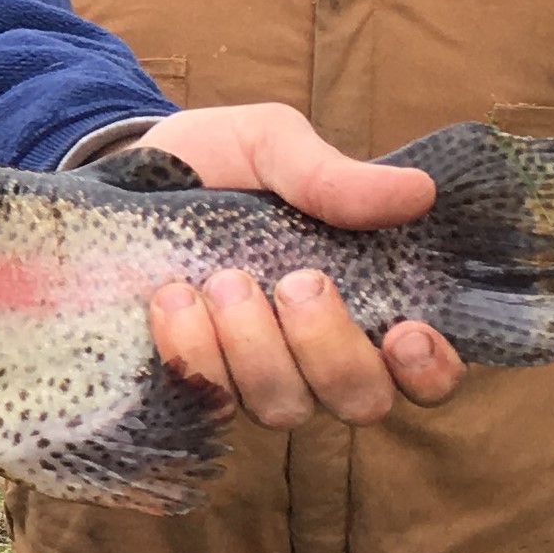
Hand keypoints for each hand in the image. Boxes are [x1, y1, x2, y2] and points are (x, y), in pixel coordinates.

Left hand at [131, 103, 467, 427]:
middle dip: (330, 348)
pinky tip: (173, 301)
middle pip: (360, 399)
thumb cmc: (218, 161)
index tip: (405, 331)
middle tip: (295, 282)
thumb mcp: (270, 145)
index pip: (427, 373)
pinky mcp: (193, 381)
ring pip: (283, 406)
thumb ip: (332, 176)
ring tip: (220, 280)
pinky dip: (193, 354)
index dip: (430, 370)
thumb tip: (418, 193)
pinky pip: (207, 401)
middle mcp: (317, 355)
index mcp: (365, 300)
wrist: (123, 171)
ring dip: (254, 347)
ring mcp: (254, 375)